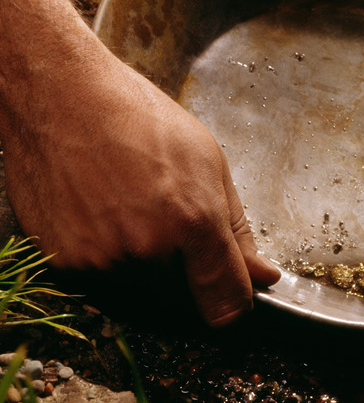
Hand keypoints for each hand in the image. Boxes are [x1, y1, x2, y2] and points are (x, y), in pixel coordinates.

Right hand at [1, 48, 280, 326]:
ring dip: (147, 271)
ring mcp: (101, 259)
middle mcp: (147, 248)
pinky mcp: (64, 264)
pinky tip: (107, 217)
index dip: (234, 304)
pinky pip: (101, 285)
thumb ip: (238, 232)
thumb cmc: (139, 119)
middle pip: (183, 301)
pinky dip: (110, 263)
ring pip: (142, 296)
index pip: (225, 302)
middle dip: (188, 276)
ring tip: (135, 211)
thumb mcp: (210, 165)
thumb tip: (263, 276)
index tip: (233, 299)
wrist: (62, 98)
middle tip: (170, 223)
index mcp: (192, 220)